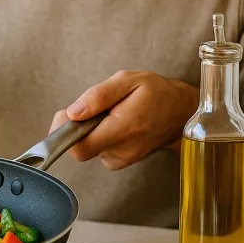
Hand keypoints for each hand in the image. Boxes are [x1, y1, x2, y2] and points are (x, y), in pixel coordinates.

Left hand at [49, 70, 197, 169]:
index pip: (81, 148)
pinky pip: (96, 149)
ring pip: (87, 146)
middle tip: (92, 108)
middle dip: (76, 126)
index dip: (63, 134)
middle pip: (79, 147)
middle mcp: (122, 150)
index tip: (64, 116)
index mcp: (124, 128)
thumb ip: (98, 96)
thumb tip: (73, 113)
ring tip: (110, 113)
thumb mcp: (128, 80)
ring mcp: (120, 159)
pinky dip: (98, 135)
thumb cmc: (155, 93)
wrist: (180, 113)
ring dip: (90, 129)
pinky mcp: (118, 161)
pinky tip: (114, 123)